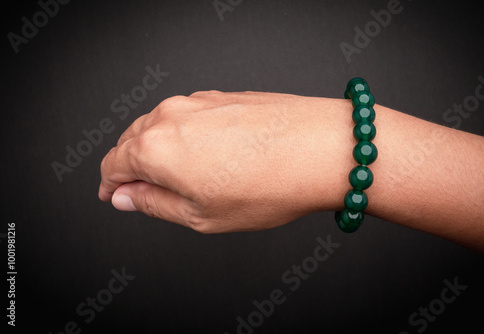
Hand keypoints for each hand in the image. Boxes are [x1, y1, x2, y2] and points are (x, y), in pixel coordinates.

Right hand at [98, 91, 352, 232]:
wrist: (322, 148)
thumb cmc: (269, 185)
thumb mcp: (200, 215)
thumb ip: (153, 204)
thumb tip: (126, 196)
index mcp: (155, 146)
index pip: (113, 163)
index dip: (111, 184)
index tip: (114, 194)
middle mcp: (171, 115)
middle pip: (132, 141)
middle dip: (132, 167)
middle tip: (145, 191)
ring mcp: (198, 101)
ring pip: (161, 126)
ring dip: (160, 150)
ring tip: (182, 177)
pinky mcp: (222, 95)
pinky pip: (189, 117)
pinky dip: (185, 136)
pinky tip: (208, 155)